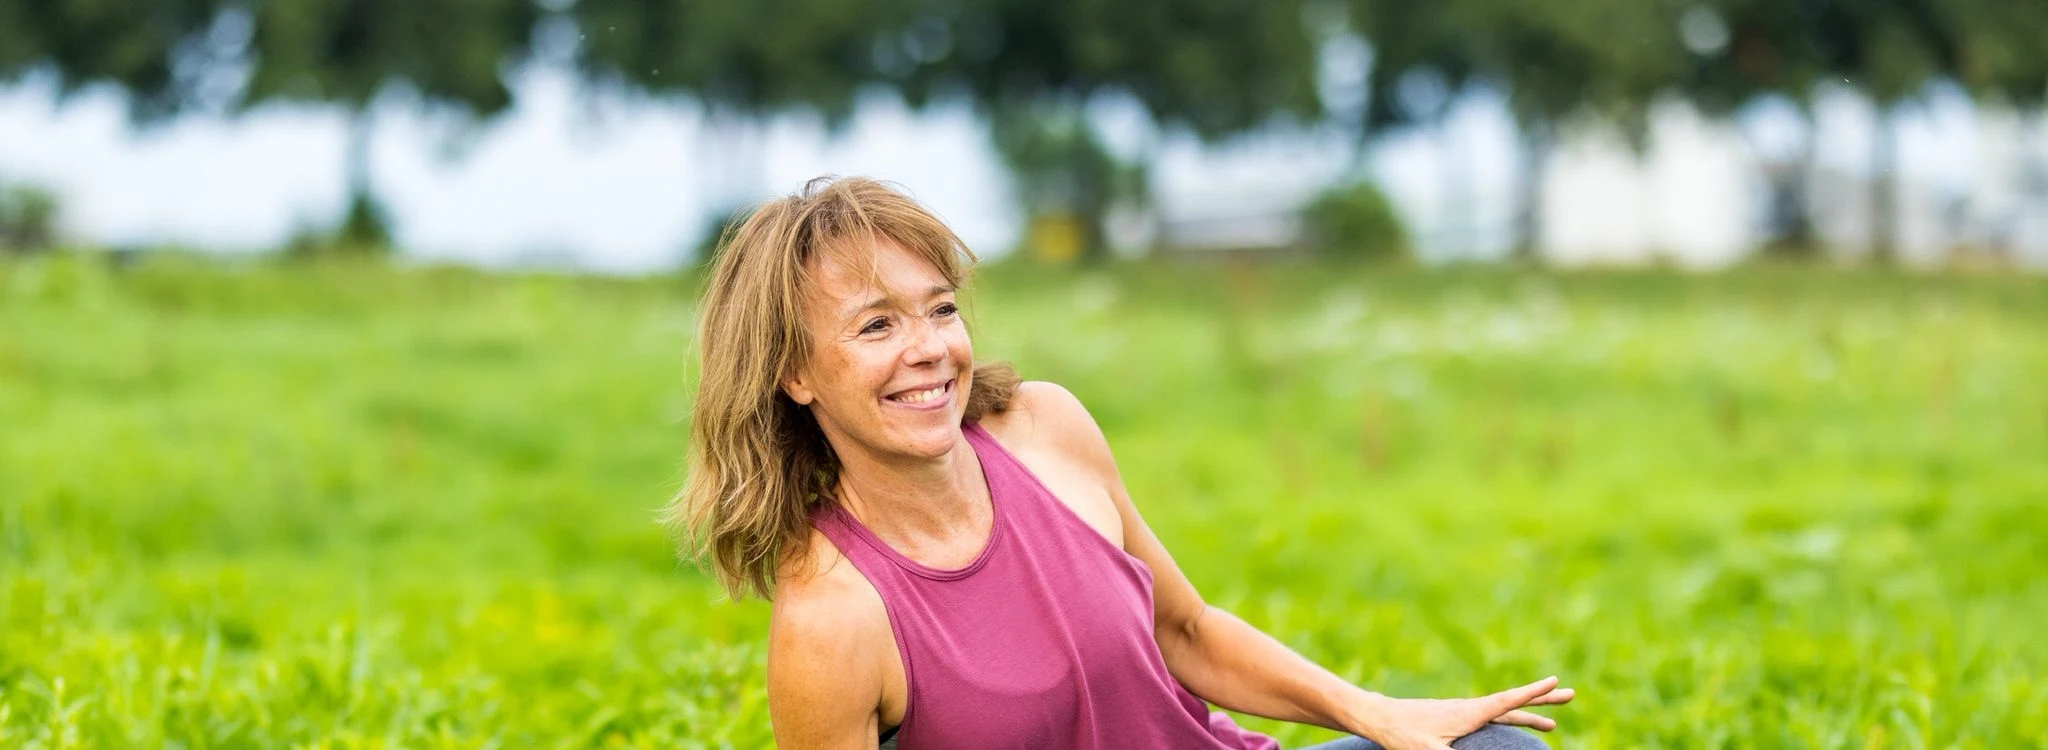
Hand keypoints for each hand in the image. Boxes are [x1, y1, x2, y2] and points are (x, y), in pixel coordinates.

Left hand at [1348, 676, 1575, 749]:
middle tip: (1570, 694)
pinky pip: (1491, 716)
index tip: (1555, 680)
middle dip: (1542, 699)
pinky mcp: (1455, 718)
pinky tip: (1511, 722)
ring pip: (1504, 710)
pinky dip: (1509, 716)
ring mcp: (1463, 712)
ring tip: (1552, 724)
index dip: (1532, 693)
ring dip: (1528, 712)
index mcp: (1469, 713)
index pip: (1507, 701)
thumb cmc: (1402, 735)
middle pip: (1513, 703)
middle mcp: (1469, 708)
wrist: (1379, 718)